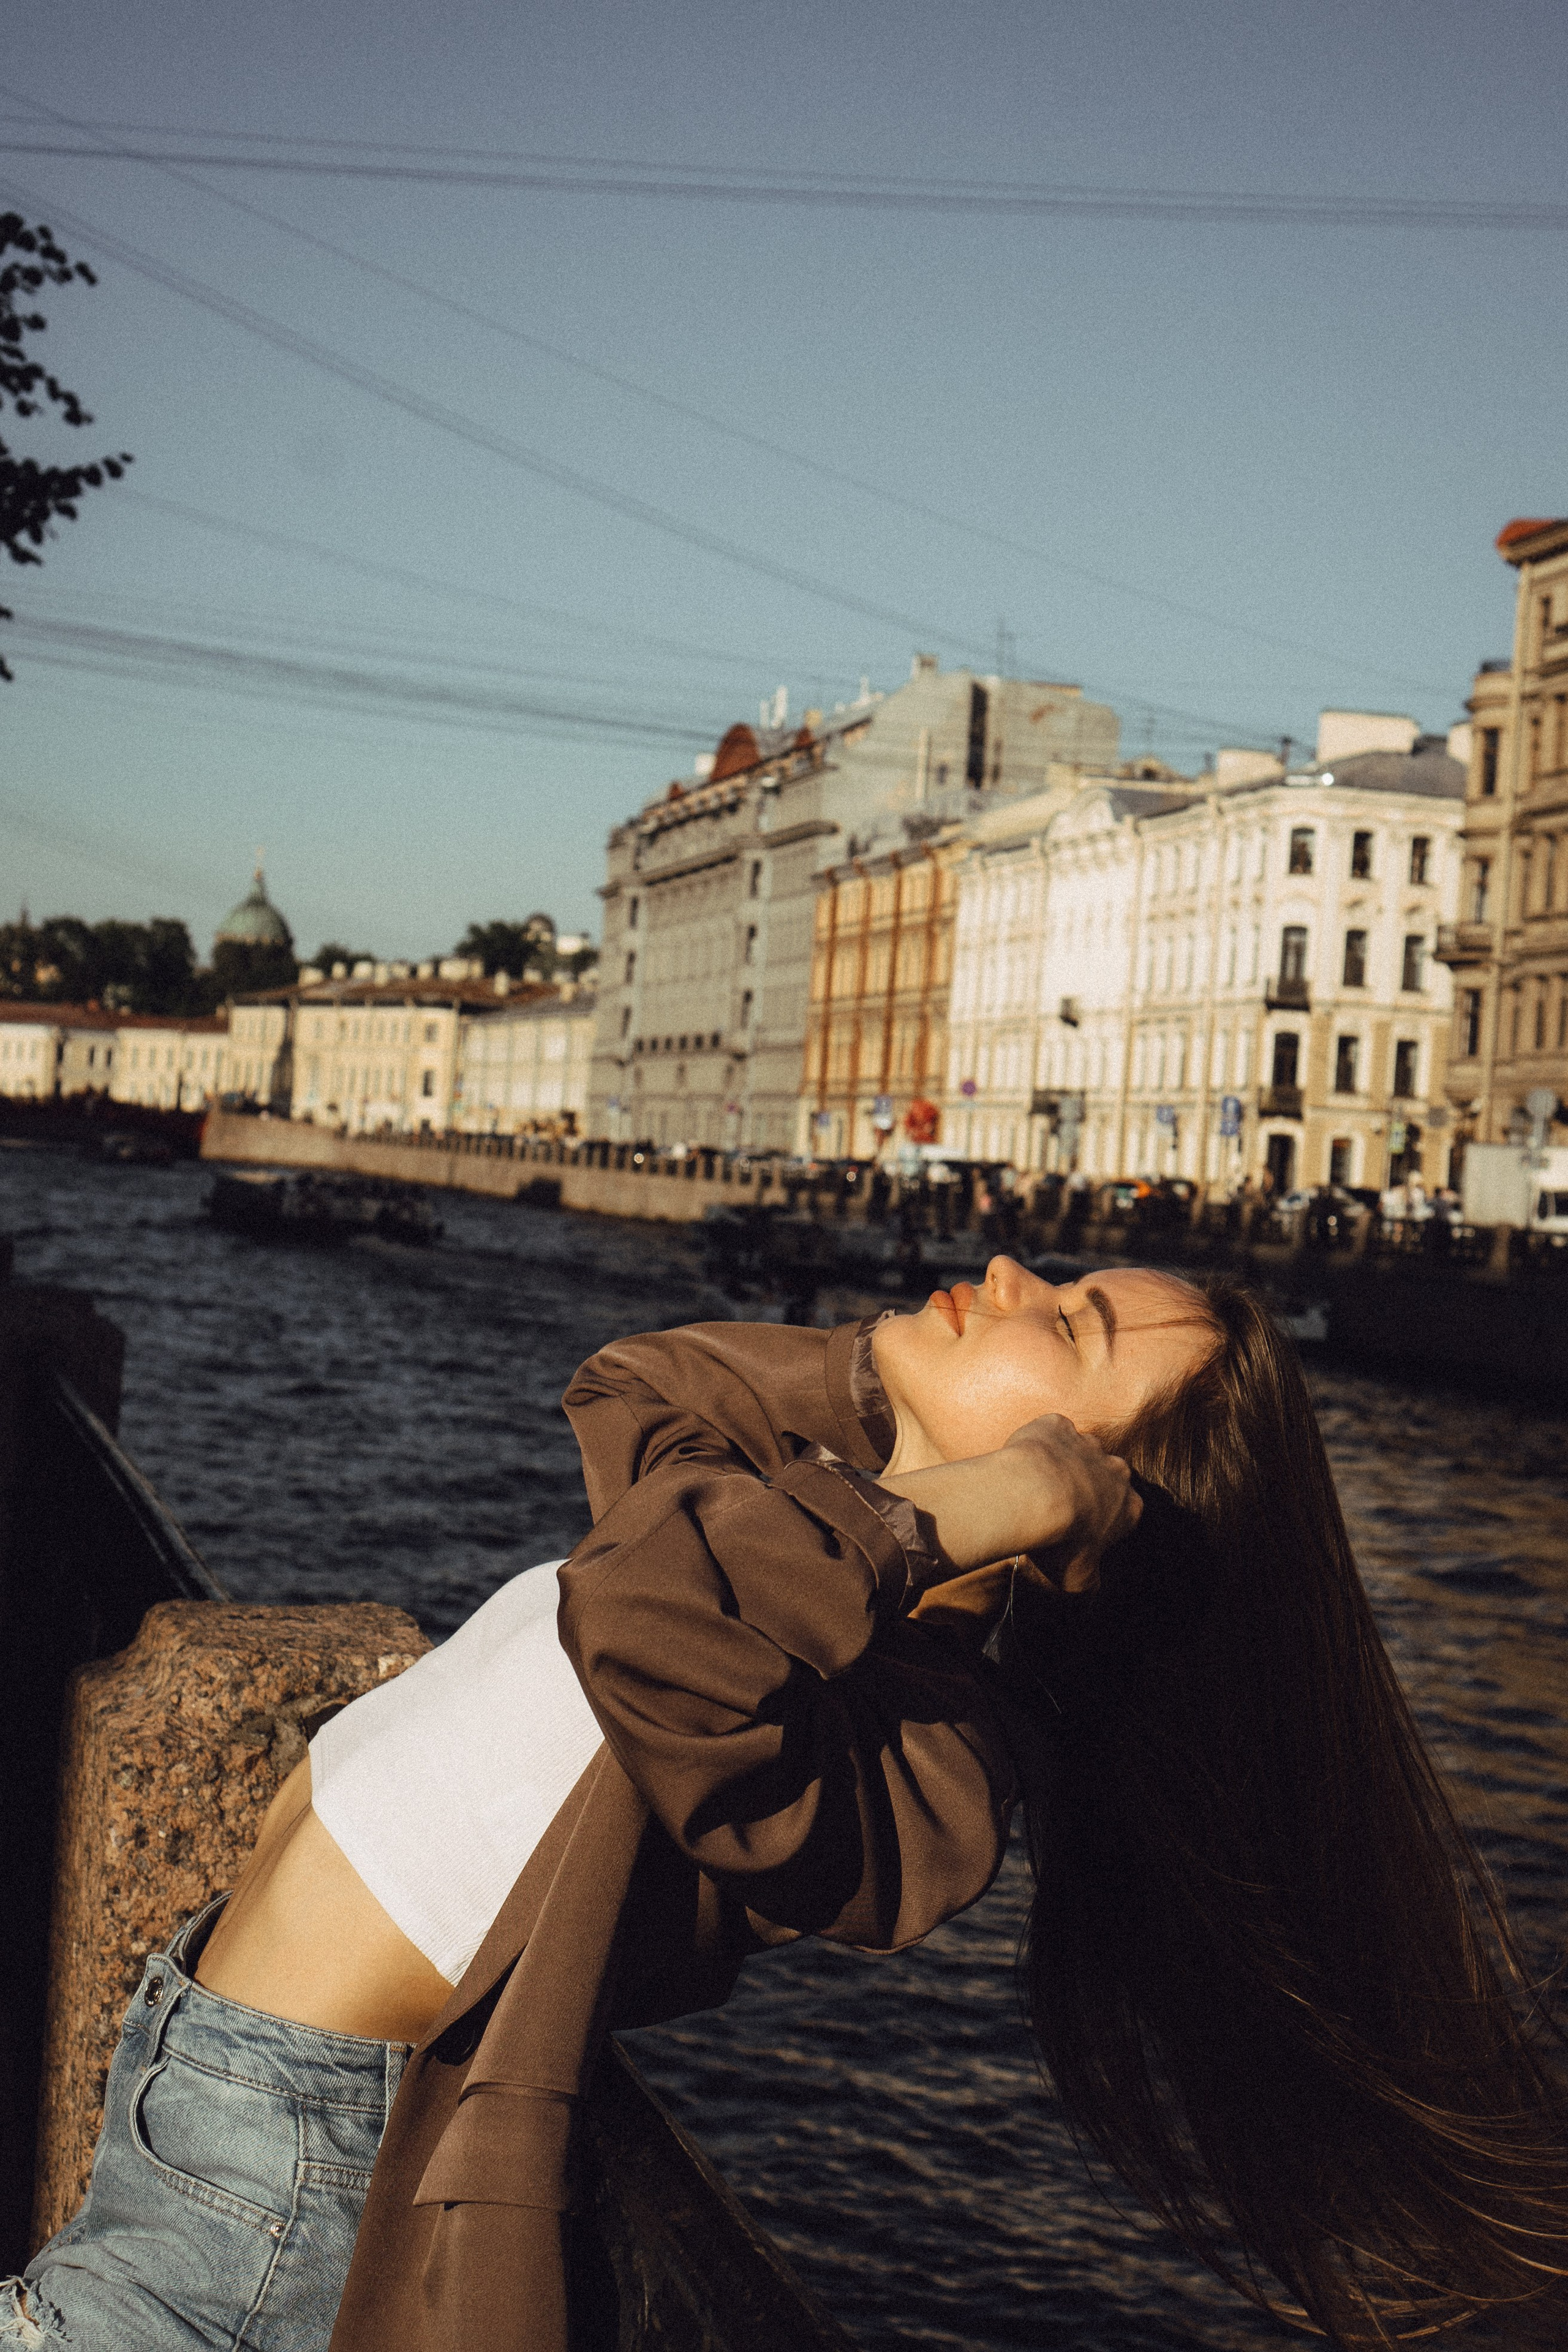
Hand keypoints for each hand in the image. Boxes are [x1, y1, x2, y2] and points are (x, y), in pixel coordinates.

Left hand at [996, 1413, 1140, 1592]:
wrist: (1031, 1496)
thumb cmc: (1059, 1541)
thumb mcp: (1079, 1580)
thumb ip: (1090, 1583)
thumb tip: (1091, 1592)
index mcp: (1129, 1506)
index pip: (1125, 1513)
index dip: (1101, 1523)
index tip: (1079, 1532)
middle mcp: (1115, 1469)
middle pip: (1104, 1477)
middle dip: (1086, 1488)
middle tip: (1056, 1506)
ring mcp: (1086, 1443)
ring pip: (1078, 1451)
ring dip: (1062, 1464)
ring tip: (1034, 1485)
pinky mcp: (1056, 1425)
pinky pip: (1050, 1431)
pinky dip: (1038, 1442)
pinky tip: (1022, 1461)